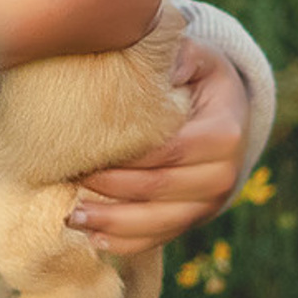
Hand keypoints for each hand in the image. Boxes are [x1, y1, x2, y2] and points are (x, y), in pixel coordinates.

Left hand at [66, 39, 250, 254]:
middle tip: (70, 186)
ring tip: (73, 218)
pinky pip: (160, 238)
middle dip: (113, 193)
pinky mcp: (194, 219)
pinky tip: (94, 239)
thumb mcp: (198, 56)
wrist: (227, 109)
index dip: (128, 161)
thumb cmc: (201, 76)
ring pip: (159, 223)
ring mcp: (209, 203)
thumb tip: (165, 66)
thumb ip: (181, 55)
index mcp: (223, 133)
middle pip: (160, 191)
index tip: (87, 157)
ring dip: (114, 225)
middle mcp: (222, 175)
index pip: (169, 153)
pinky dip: (127, 243)